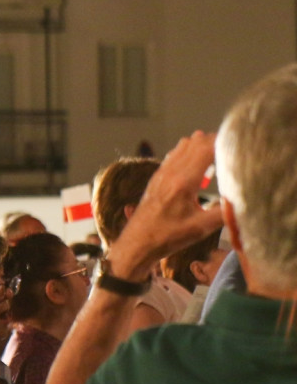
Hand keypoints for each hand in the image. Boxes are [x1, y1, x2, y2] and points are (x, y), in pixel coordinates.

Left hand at [110, 131, 224, 280]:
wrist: (137, 242)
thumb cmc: (168, 236)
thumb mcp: (201, 228)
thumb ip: (225, 212)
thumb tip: (246, 200)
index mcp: (184, 181)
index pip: (205, 148)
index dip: (223, 141)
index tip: (239, 144)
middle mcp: (171, 172)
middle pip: (195, 142)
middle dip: (214, 141)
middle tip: (232, 148)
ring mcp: (162, 173)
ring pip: (183, 146)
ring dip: (200, 144)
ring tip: (217, 152)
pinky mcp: (156, 178)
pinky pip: (173, 155)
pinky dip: (187, 152)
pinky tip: (196, 162)